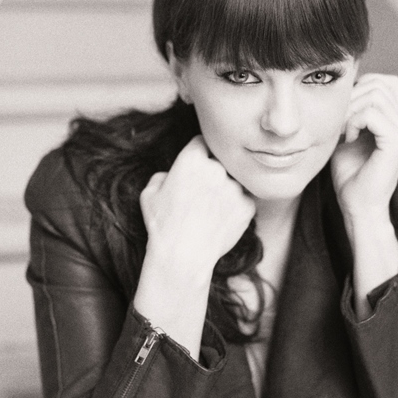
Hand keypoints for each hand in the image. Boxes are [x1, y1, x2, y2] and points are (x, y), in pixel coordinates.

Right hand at [140, 135, 255, 275]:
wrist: (183, 256)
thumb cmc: (162, 225)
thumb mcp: (149, 194)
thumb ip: (162, 175)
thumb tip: (171, 174)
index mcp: (192, 159)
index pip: (203, 141)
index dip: (200, 151)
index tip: (199, 161)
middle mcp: (216, 168)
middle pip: (221, 160)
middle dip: (214, 170)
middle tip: (204, 190)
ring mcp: (235, 186)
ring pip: (234, 180)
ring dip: (227, 188)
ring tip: (211, 209)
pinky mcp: (248, 205)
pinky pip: (244, 199)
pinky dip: (236, 207)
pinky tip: (221, 220)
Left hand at [330, 73, 397, 221]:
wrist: (358, 206)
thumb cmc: (350, 175)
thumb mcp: (346, 135)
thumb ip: (350, 112)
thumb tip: (343, 87)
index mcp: (396, 119)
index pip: (383, 81)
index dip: (358, 88)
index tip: (343, 114)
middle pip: (379, 83)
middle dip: (351, 97)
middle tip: (339, 124)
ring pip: (375, 94)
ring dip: (351, 110)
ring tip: (344, 132)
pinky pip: (372, 113)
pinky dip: (354, 122)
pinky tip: (349, 139)